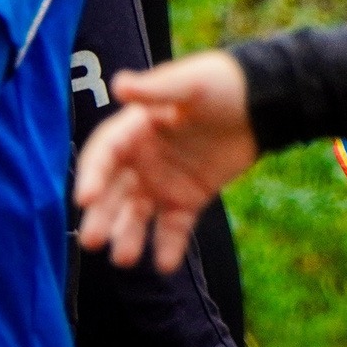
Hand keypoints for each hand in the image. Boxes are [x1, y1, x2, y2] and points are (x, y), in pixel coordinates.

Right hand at [73, 52, 259, 271]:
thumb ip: (157, 89)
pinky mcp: (189, 199)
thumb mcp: (190, 83)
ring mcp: (164, 181)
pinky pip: (174, 227)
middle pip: (114, 191)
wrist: (261, 103)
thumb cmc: (221, 83)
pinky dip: (169, 246)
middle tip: (92, 241)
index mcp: (136, 128)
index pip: (105, 154)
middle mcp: (142, 158)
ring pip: (138, 214)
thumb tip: (119, 84)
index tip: (85, 199)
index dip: (92, 174)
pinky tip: (165, 264)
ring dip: (128, 235)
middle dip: (102, 216)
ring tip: (124, 259)